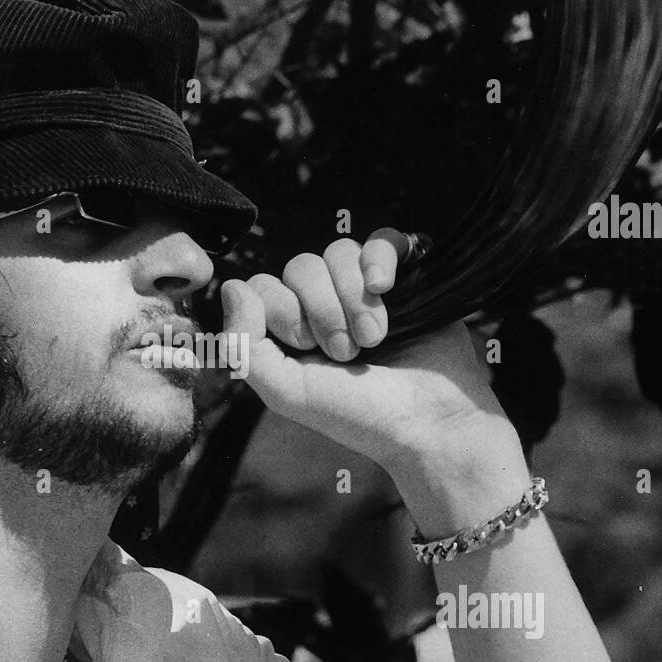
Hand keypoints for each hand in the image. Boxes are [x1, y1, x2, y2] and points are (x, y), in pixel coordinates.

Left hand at [220, 231, 509, 470]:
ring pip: (338, 251)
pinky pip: (382, 239)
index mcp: (291, 329)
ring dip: (352, 297)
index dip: (282, 310)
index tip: (308, 349)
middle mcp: (324, 304)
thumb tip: (229, 285)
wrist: (432, 422)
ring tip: (375, 338)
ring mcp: (365, 289)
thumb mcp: (287, 391)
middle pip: (299, 266)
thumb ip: (246, 345)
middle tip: (347, 352)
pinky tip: (385, 288)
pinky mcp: (406, 276)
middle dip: (322, 311)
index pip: (263, 284)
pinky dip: (379, 258)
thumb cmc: (359, 414)